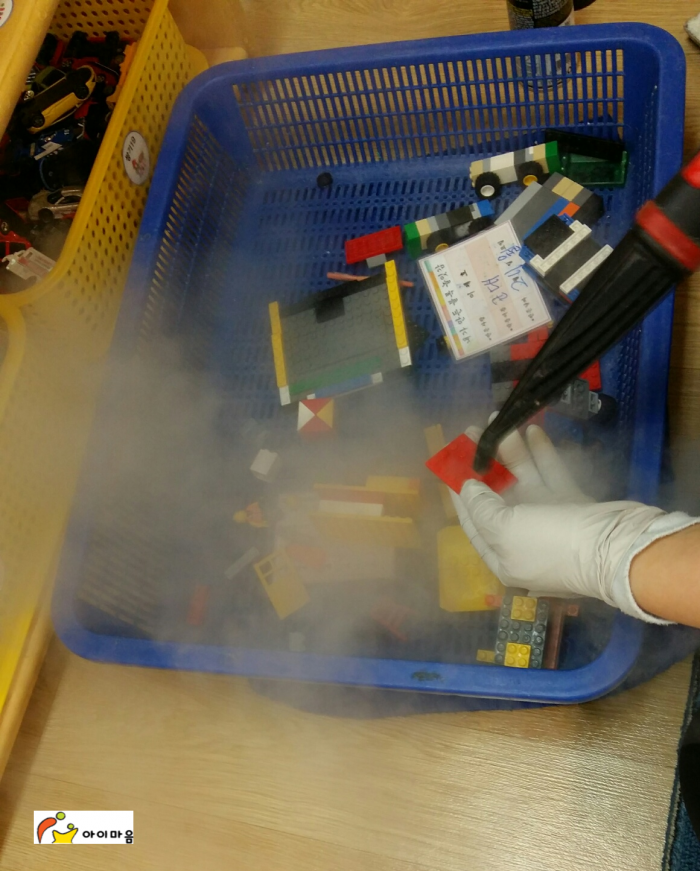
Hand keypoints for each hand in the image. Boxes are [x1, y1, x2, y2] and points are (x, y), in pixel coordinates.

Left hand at [451, 424, 668, 619]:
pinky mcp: (576, 507)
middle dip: (486, 465)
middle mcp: (525, 543)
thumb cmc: (551, 542)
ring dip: (512, 453)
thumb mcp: (504, 528)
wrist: (616, 548)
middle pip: (499, 499)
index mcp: (504, 559)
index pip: (474, 523)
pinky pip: (553, 477)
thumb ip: (480, 508)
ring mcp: (553, 524)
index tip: (449, 466)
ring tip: (498, 422)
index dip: (460, 494)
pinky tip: (532, 432)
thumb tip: (467, 490)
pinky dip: (542, 455)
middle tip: (473, 433)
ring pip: (525, 483)